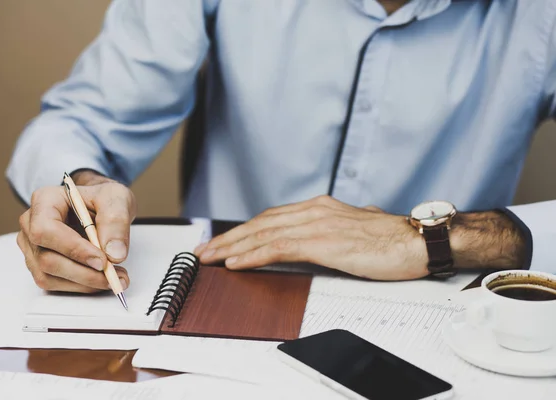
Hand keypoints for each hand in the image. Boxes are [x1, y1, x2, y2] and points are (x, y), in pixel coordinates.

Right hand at [16, 170, 135, 292]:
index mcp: (44, 200)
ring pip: (49, 276)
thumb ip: (116, 222)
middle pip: (46, 259)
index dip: (72, 249)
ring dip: (85, 283)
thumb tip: (114, 254)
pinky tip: (102, 279)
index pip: (45, 230)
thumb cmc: (105, 199)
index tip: (102, 261)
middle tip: (114, 275)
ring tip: (115, 277)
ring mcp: (32, 247)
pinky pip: (55, 284)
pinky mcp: (40, 265)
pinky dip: (81, 286)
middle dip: (84, 273)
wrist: (102, 206)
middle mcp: (31, 224)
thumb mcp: (117, 199)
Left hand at [195, 195, 427, 280]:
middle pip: (260, 223)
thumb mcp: (356, 229)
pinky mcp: (322, 242)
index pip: (271, 218)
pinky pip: (278, 248)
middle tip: (204, 250)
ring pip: (263, 234)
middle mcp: (314, 211)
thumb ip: (336, 231)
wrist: (418, 241)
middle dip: (228, 238)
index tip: (225, 241)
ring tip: (209, 258)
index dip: (244, 230)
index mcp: (320, 208)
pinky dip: (253, 255)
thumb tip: (329, 238)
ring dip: (231, 247)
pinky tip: (235, 263)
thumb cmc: (393, 239)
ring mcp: (317, 224)